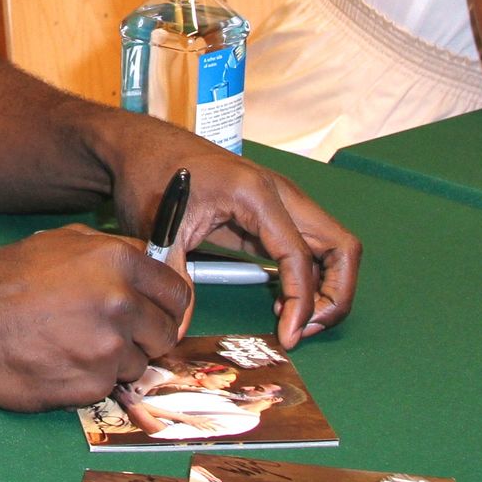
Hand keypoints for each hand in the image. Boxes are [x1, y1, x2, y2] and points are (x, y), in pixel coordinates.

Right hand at [0, 223, 190, 411]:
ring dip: (116, 358)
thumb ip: (111, 251)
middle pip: (166, 331)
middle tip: (109, 331)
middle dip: (144, 334)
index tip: (155, 312)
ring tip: (74, 343)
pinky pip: (111, 384)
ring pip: (140, 361)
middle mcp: (122, 302)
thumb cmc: (5, 280)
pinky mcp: (94, 384)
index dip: (167, 304)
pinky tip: (61, 360)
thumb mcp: (60, 243)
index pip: (178, 291)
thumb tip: (148, 262)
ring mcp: (109, 347)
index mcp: (119, 261)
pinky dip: (93, 377)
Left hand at [100, 118, 361, 348]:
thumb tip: (177, 330)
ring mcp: (282, 199)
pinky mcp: (274, 210)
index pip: (300, 256)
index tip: (288, 335)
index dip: (301, 302)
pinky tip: (282, 300)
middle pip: (340, 247)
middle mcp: (280, 192)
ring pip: (334, 246)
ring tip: (298, 319)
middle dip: (334, 295)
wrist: (141, 145)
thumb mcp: (161, 229)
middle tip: (304, 328)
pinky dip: (310, 275)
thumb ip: (175, 277)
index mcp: (255, 193)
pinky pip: (311, 245)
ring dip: (329, 286)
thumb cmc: (151, 176)